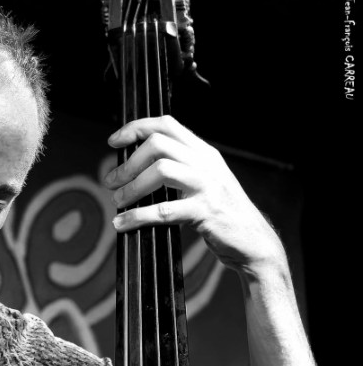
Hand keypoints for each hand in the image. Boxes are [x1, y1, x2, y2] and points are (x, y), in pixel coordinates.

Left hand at [103, 115, 285, 274]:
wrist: (253, 241)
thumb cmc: (222, 211)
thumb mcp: (204, 179)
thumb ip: (178, 167)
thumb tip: (133, 166)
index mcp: (203, 152)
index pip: (166, 124)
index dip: (136, 128)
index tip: (114, 141)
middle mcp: (205, 163)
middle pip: (158, 144)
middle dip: (128, 163)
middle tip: (111, 181)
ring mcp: (207, 186)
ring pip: (161, 170)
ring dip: (132, 186)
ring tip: (118, 201)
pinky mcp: (205, 211)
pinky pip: (164, 210)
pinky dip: (137, 216)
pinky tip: (123, 223)